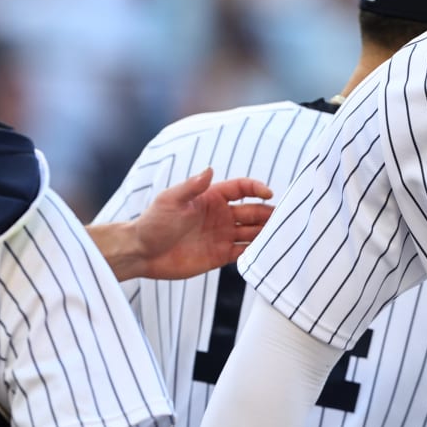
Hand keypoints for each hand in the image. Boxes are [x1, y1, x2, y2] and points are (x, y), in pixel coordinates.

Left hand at [103, 170, 273, 281]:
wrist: (142, 253)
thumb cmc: (153, 223)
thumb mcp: (170, 201)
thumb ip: (191, 187)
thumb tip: (210, 170)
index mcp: (211, 197)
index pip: (241, 188)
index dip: (256, 188)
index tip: (269, 194)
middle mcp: (220, 215)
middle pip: (252, 211)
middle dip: (268, 212)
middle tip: (284, 217)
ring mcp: (221, 235)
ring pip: (252, 231)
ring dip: (266, 232)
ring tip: (281, 235)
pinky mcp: (219, 256)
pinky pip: (243, 252)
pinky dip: (256, 251)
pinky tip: (267, 252)